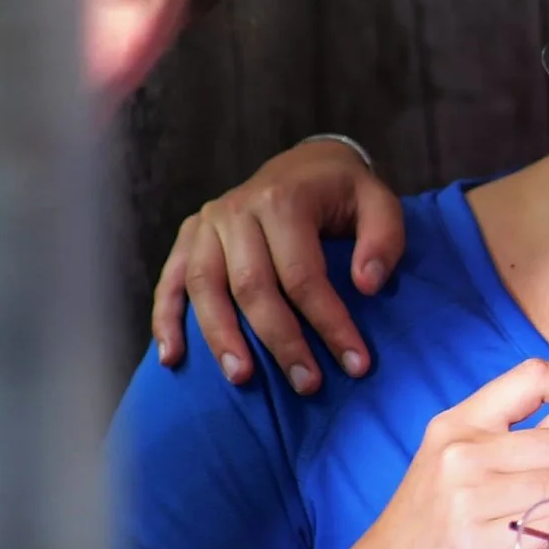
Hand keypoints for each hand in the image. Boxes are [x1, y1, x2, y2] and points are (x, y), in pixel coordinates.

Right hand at [151, 137, 403, 392]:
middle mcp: (237, 210)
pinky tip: (172, 359)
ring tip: (243, 380)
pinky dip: (166, 321)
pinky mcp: (188, 237)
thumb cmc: (345, 194)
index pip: (303, 274)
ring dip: (222, 339)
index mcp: (283, 200)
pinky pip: (171, 282)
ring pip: (205, 288)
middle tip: (308, 384)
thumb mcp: (380, 203)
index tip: (356, 363)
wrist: (306, 164)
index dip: (329, 323)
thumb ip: (383, 240)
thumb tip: (366, 285)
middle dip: (281, 341)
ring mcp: (206, 224)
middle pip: (252, 286)